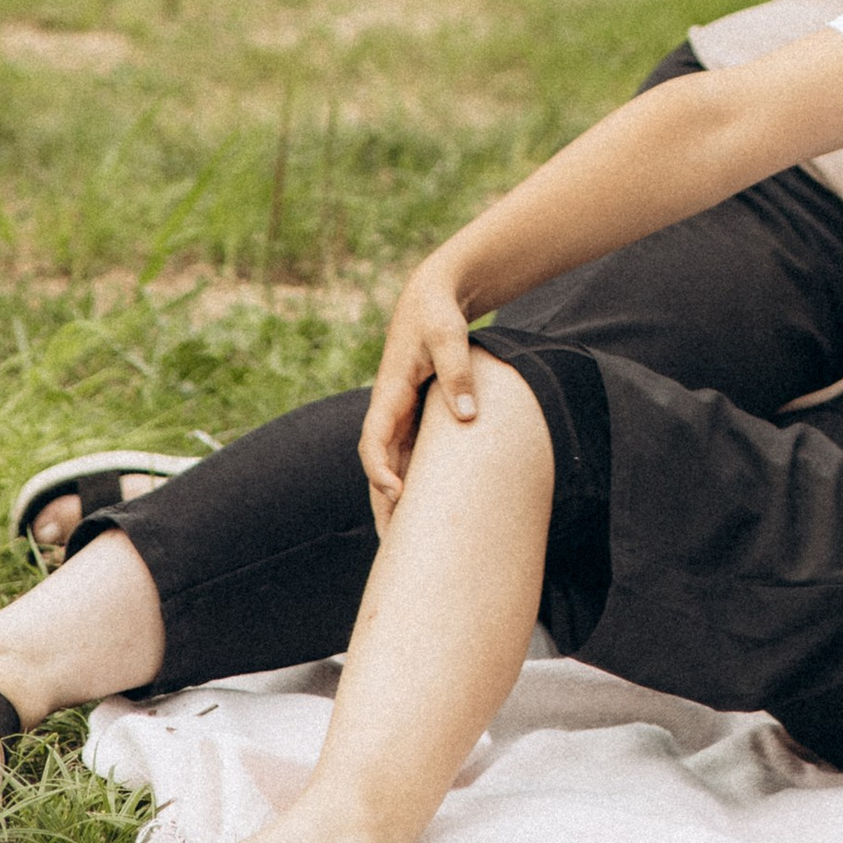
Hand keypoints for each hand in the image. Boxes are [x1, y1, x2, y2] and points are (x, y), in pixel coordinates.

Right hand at [358, 260, 480, 528]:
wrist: (432, 296)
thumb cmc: (438, 313)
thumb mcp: (448, 335)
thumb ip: (456, 373)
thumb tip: (467, 418)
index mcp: (389, 391)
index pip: (374, 440)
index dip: (381, 470)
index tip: (396, 493)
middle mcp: (389, 409)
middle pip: (379, 464)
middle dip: (384, 503)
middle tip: (395, 546)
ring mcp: (401, 415)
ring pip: (393, 465)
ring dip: (396, 500)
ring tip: (404, 544)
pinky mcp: (415, 417)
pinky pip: (410, 455)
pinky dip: (412, 481)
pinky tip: (423, 509)